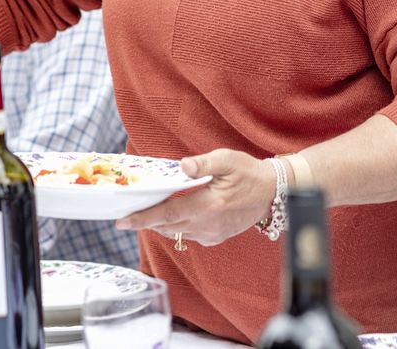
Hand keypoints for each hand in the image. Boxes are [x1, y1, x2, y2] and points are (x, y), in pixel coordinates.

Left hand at [115, 149, 275, 246]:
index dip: (143, 218)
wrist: (274, 193)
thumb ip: (203, 163)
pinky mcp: (215, 237)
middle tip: (125, 216)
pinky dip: (175, 226)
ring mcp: (212, 234)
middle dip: (145, 221)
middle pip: (166, 226)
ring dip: (159, 224)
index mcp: (208, 205)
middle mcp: (208, 224)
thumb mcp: (227, 159)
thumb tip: (183, 166)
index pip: (167, 213)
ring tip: (144, 213)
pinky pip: (188, 234)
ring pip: (175, 232)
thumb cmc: (249, 173)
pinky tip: (171, 215)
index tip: (122, 222)